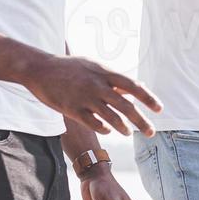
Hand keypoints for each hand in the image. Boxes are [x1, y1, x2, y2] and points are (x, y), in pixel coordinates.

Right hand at [22, 54, 161, 136]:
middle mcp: (97, 85)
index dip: (148, 98)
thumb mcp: (94, 66)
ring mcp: (85, 98)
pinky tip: (108, 131)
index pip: (134, 86)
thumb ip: (114, 79)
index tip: (159, 109)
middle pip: (126, 106)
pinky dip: (105, 129)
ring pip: (112, 118)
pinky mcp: (72, 109)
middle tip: (151, 132)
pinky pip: (94, 124)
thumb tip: (137, 88)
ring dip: (124, 128)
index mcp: (105, 72)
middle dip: (142, 121)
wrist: (40, 69)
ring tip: (129, 133)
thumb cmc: (70, 67)